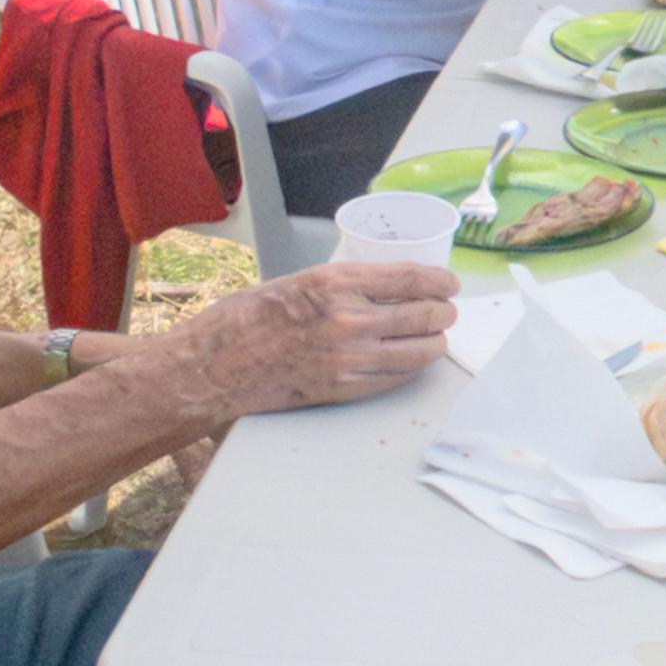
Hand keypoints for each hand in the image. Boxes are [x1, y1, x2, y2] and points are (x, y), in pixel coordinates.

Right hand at [153, 262, 455, 420]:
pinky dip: (411, 367)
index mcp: (334, 282)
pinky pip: (396, 377)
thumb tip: (382, 287)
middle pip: (424, 315)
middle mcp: (348, 319)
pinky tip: (410, 361)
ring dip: (435, 344)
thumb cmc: (246, 320)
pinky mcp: (346, 387)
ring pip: (419, 352)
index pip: (409, 278)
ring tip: (435, 339)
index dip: (438, 281)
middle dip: (443, 313)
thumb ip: (340, 285)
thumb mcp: (297, 282)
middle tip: (446, 312)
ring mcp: (350, 357)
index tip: (449, 284)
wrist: (217, 366)